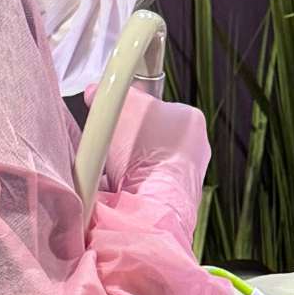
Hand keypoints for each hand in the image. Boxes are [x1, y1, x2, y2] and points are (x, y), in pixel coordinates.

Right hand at [84, 86, 209, 197]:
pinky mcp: (174, 200)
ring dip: (125, 165)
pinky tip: (115, 188)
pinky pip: (144, 186)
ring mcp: (187, 177)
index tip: (116, 115)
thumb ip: (111, 92)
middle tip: (110, 143)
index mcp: (191, 119)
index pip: (158, 106)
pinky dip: (128, 186)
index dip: (132, 110)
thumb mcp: (123, 105)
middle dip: (127, 140)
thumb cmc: (146, 154)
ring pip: (145, 163)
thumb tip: (97, 91)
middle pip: (149, 136)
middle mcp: (196, 148)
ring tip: (109, 169)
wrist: (152, 203)